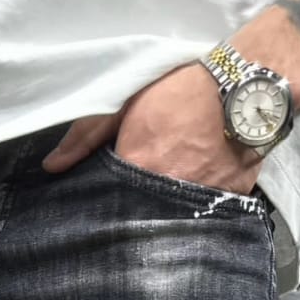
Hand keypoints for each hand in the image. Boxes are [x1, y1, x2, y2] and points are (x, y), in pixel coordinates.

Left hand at [40, 60, 262, 197]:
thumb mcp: (128, 100)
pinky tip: (195, 197)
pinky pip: (207, 213)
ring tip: (164, 203)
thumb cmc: (183, 85)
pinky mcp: (230, 199)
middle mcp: (168, 189)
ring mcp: (201, 198)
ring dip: (166, 213)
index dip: (107, 204)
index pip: (111, 202)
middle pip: (141, 215)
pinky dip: (199, 207)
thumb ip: (87, 134)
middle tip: (132, 206)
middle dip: (135, 214)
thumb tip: (52, 166)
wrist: (248, 81)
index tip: (103, 205)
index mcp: (139, 166)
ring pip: (174, 218)